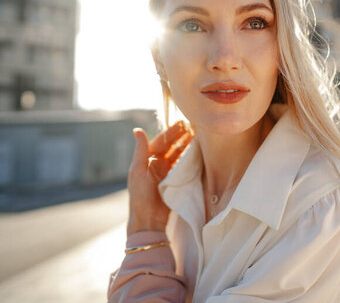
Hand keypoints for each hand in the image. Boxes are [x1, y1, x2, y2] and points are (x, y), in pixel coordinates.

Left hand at [127, 120, 193, 235]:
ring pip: (179, 154)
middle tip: (194, 126)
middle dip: (182, 136)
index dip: (171, 132)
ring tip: (198, 136)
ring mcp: (168, 172)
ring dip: (188, 145)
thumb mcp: (138, 171)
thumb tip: (137, 130)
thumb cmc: (140, 196)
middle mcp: (158, 164)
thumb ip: (141, 151)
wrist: (150, 219)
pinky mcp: (177, 180)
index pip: (161, 142)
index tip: (183, 123)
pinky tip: (198, 151)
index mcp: (147, 160)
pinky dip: (191, 158)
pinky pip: (185, 166)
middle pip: (172, 146)